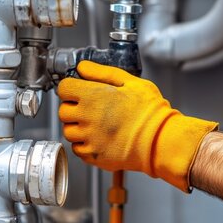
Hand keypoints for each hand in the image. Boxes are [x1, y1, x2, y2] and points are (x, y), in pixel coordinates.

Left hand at [57, 61, 217, 190]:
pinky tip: (98, 138)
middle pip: (63, 111)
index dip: (72, 88)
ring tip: (94, 125)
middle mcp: (86, 117)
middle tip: (88, 108)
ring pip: (68, 131)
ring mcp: (88, 138)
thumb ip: (103, 72)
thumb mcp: (130, 82)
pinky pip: (77, 149)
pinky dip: (83, 144)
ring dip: (77, 127)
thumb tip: (84, 67)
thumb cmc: (150, 111)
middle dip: (72, 108)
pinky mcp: (93, 155)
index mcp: (93, 96)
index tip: (79, 91)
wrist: (159, 140)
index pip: (64, 88)